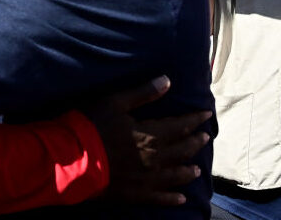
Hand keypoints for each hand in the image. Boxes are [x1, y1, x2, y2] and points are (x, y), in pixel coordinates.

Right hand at [87, 76, 210, 205]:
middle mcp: (155, 159)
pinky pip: (160, 198)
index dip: (194, 119)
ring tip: (197, 169)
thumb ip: (142, 93)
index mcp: (151, 135)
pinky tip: (181, 198)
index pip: (180, 126)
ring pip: (175, 175)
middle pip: (181, 150)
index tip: (207, 114)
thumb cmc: (92, 127)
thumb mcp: (115, 103)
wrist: (73, 161)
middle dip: (195, 143)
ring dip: (187, 171)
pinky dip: (172, 198)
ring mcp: (147, 179)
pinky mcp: (136, 194)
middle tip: (205, 138)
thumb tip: (167, 81)